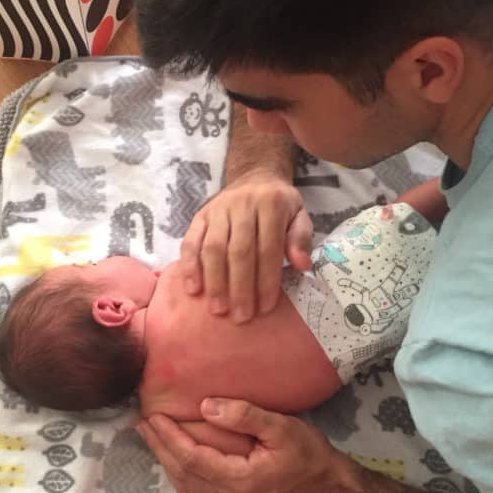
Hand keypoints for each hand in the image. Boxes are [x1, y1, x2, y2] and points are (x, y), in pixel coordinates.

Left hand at [136, 398, 357, 492]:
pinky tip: (176, 457)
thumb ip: (245, 416)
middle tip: (141, 424)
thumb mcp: (282, 428)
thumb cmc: (309, 455)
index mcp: (240, 480)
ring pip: (188, 487)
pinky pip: (199, 491)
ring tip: (152, 438)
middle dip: (160, 448)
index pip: (192, 458)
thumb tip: (206, 406)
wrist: (330, 489)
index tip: (153, 417)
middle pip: (183, 475)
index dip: (169, 438)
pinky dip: (181, 473)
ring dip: (167, 461)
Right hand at [180, 169, 313, 321]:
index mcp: (271, 205)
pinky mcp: (200, 215)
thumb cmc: (280, 204)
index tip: (265, 307)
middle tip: (241, 316)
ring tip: (218, 309)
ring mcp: (218, 210)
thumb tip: (302, 266)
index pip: (268, 248)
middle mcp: (242, 205)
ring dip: (214, 281)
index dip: (266, 280)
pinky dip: (190, 266)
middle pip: (239, 251)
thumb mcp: (300, 215)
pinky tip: (193, 289)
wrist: (255, 176)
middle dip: (239, 287)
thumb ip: (301, 238)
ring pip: (213, 248)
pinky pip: (191, 241)